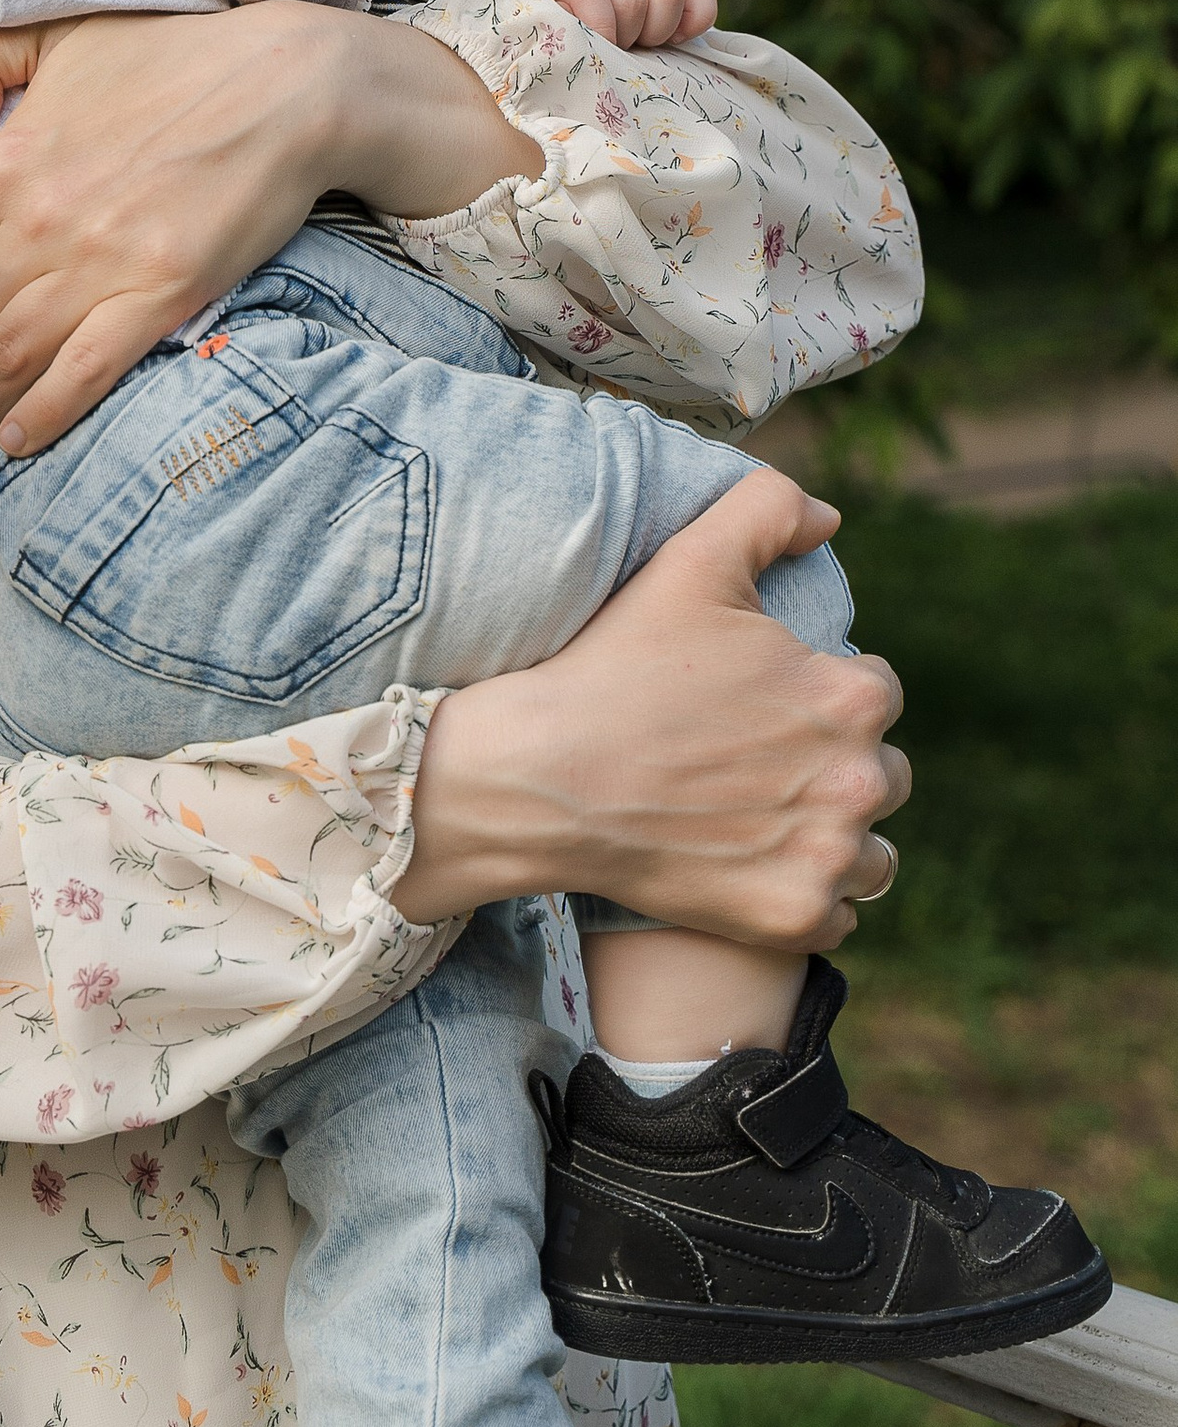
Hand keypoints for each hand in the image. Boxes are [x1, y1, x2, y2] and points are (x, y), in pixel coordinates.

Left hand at [0, 2, 540, 455]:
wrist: (286, 84)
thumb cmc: (175, 56)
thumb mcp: (58, 33)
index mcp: (5, 162)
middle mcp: (37, 219)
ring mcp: (96, 262)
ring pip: (10, 357)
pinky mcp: (158, 295)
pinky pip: (80, 374)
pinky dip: (42, 417)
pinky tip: (23, 441)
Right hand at [397, 470, 907, 946]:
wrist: (544, 777)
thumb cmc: (616, 666)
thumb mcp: (691, 561)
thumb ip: (768, 509)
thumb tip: (827, 517)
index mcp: (849, 695)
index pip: (874, 691)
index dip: (818, 689)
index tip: (762, 700)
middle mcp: (859, 781)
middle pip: (882, 774)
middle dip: (835, 765)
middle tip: (756, 763)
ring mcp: (828, 858)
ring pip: (873, 853)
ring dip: (837, 838)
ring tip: (766, 821)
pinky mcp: (794, 918)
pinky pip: (839, 916)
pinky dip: (805, 897)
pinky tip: (753, 870)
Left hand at [516, 0, 716, 48]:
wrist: (552, 13)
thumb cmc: (539, 24)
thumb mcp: (531, 23)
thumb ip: (545, 24)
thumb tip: (572, 24)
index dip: (597, 26)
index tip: (593, 53)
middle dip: (624, 34)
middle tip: (609, 52)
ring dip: (656, 28)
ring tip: (637, 47)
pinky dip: (696, 18)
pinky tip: (676, 41)